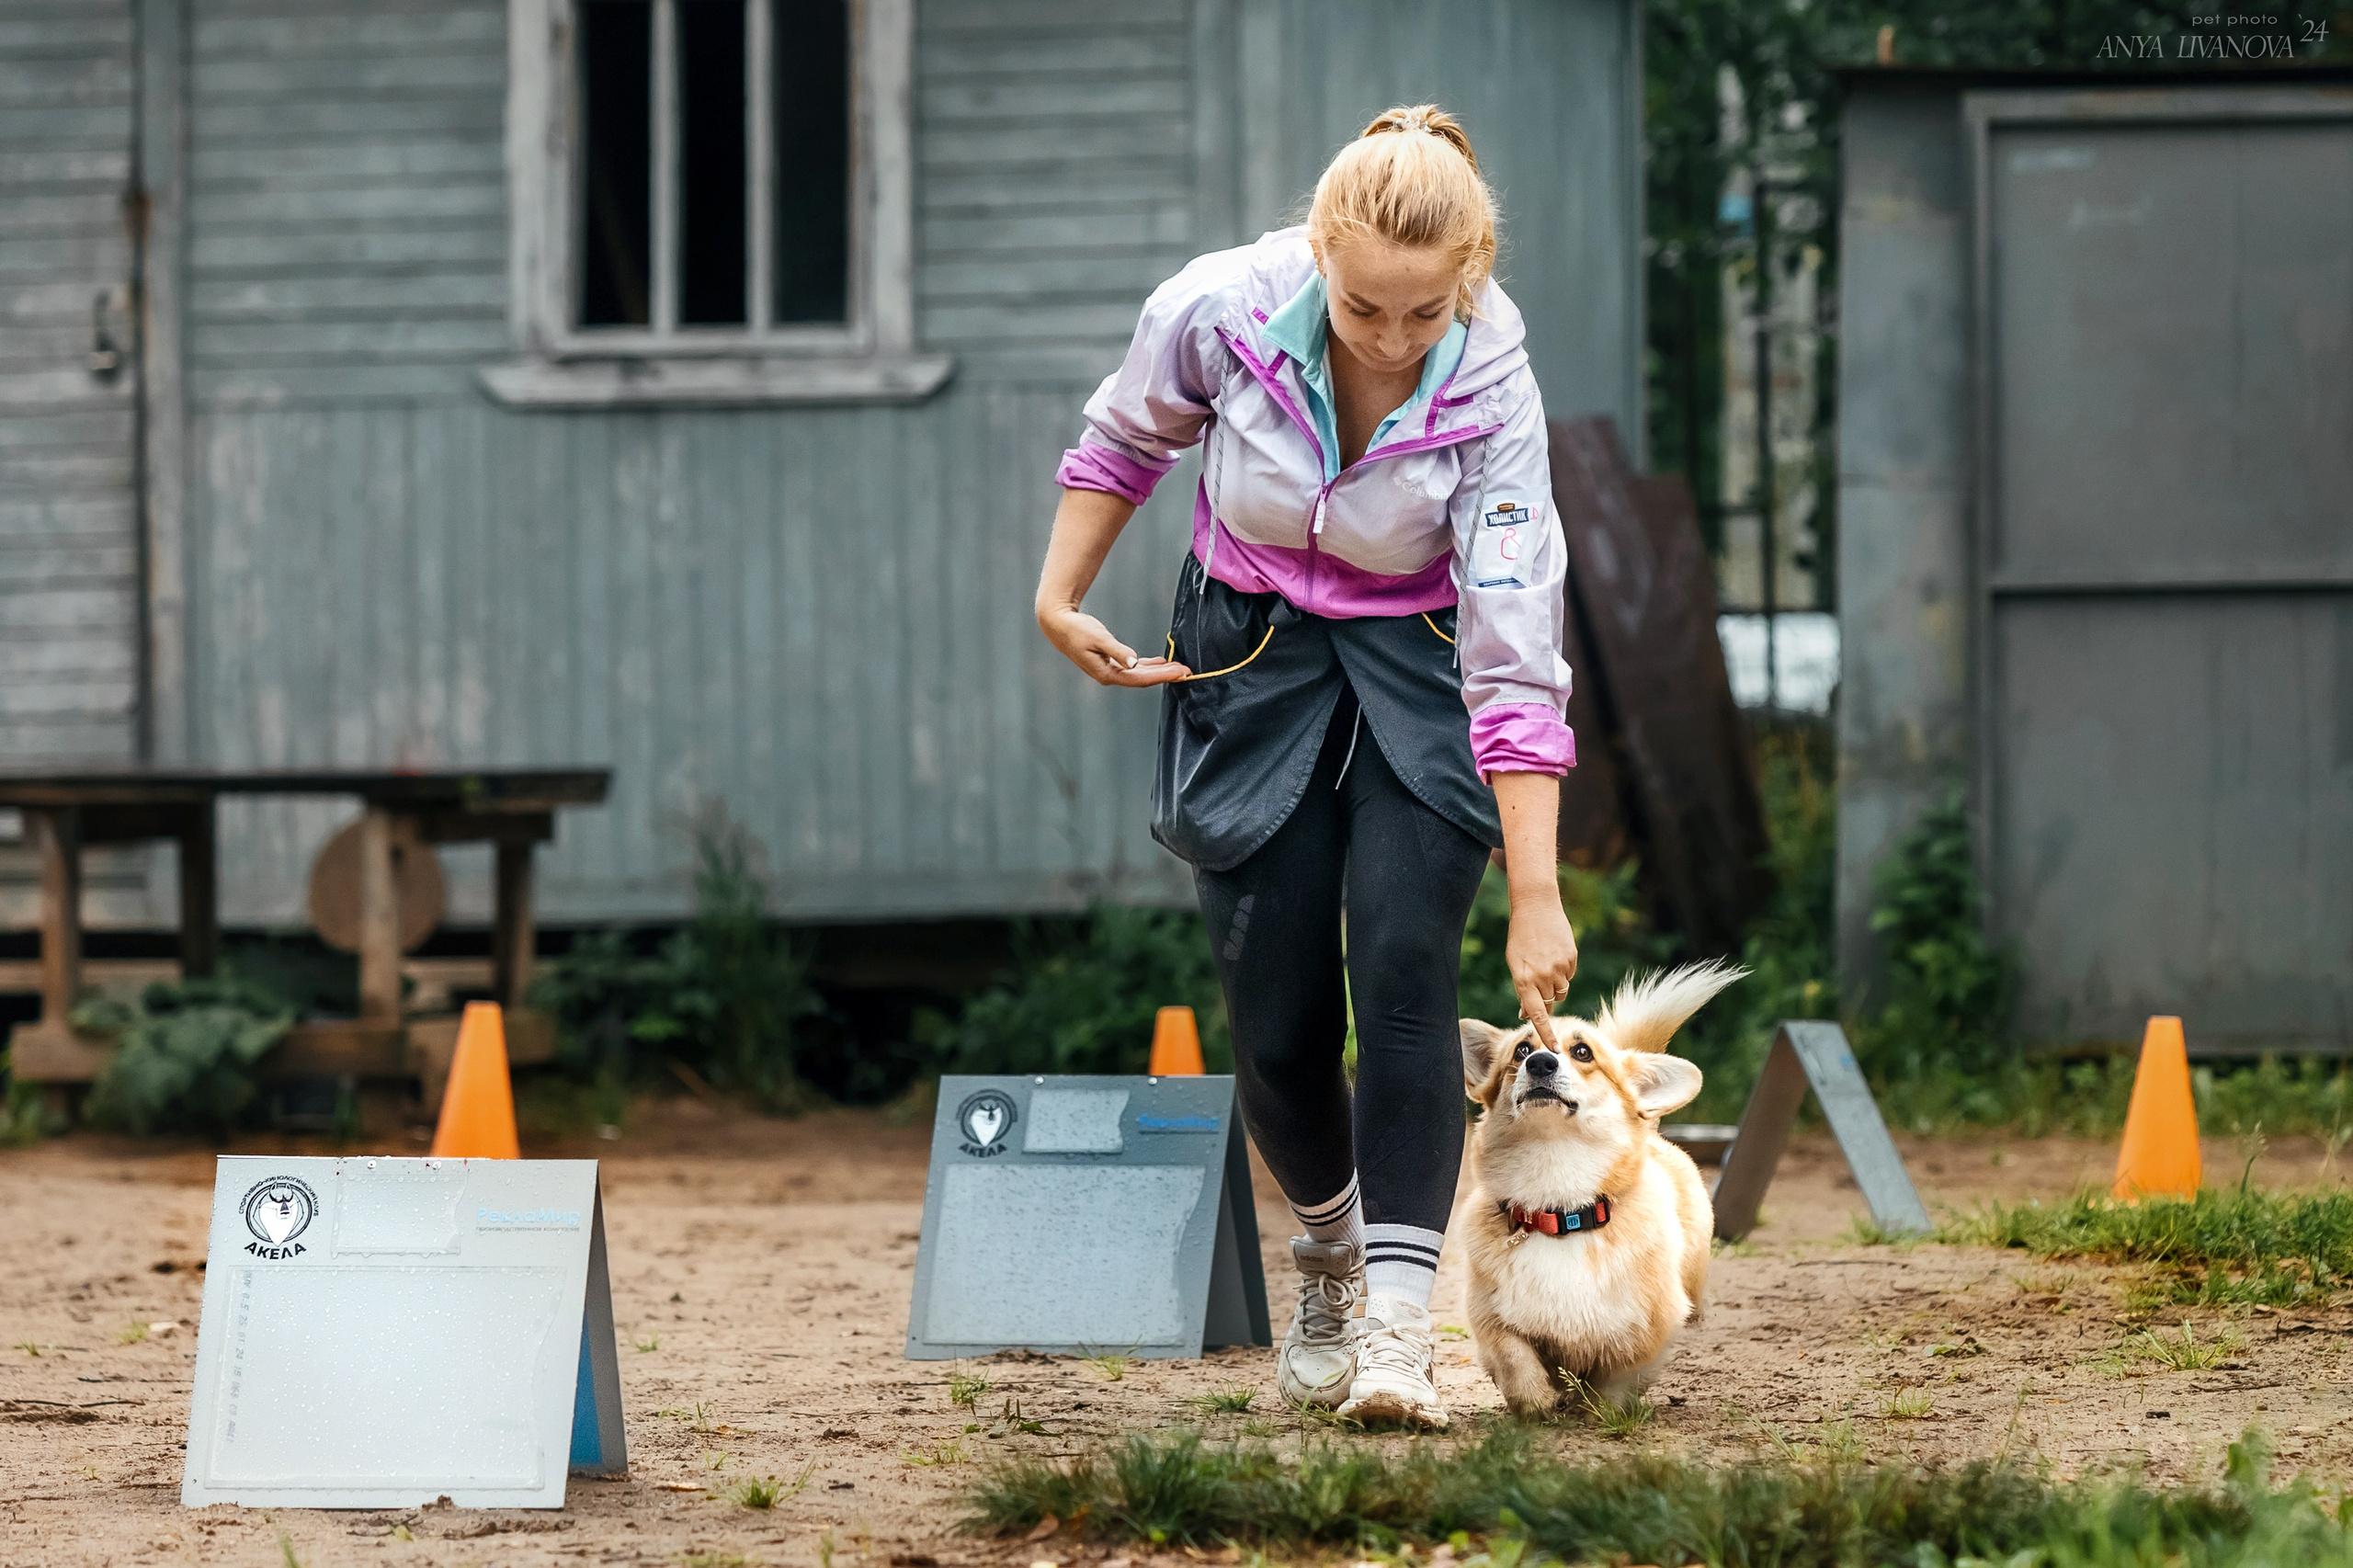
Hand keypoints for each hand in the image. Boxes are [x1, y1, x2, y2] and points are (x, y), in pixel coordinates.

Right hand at [1037, 605, 1190, 686]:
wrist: (1057, 624)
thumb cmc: (1076, 629)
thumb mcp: (1098, 638)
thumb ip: (1117, 650)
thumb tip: (1134, 661)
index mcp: (1107, 674)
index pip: (1141, 679)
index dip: (1163, 676)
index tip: (1181, 672)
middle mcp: (1109, 676)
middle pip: (1143, 679)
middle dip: (1165, 675)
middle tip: (1187, 671)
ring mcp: (1109, 670)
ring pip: (1139, 674)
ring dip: (1158, 671)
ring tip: (1178, 668)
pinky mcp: (1108, 662)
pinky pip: (1133, 668)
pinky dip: (1147, 665)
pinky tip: (1159, 662)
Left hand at [1506, 896, 1577, 1051]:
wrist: (1536, 907)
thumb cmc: (1521, 939)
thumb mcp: (1516, 965)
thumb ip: (1523, 991)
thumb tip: (1527, 1014)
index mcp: (1523, 980)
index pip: (1537, 1014)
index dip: (1546, 1033)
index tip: (1554, 1049)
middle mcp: (1542, 977)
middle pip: (1551, 1002)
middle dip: (1546, 997)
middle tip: (1539, 978)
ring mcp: (1558, 968)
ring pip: (1562, 990)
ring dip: (1555, 983)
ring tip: (1545, 961)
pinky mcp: (1571, 958)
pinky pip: (1569, 975)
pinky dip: (1563, 969)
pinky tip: (1555, 952)